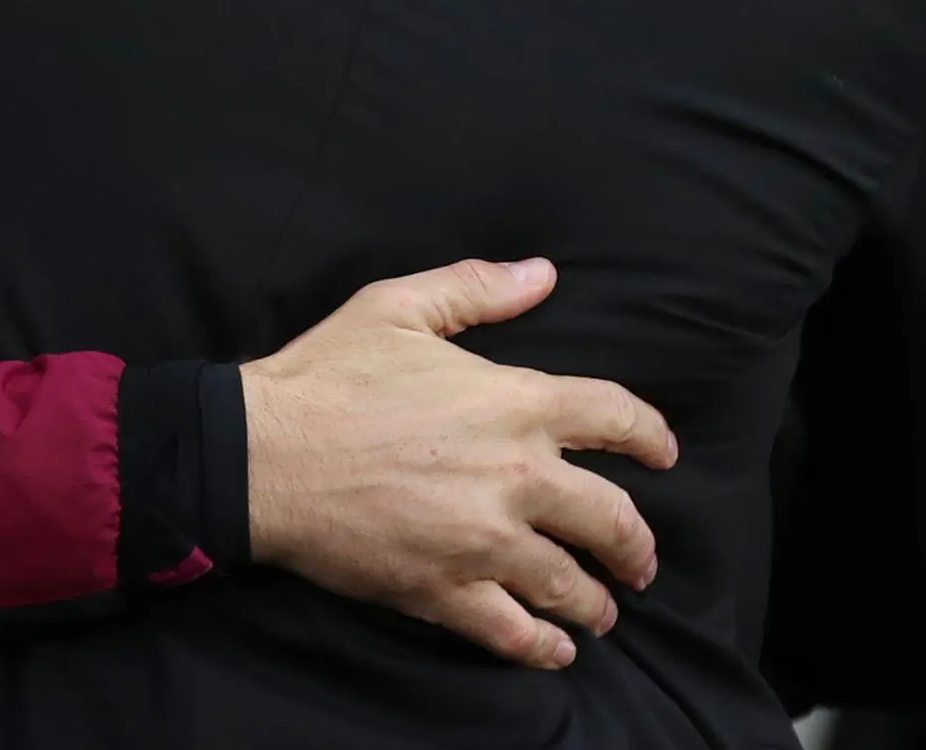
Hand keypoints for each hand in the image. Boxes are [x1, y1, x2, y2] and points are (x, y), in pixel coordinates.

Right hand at [241, 259, 676, 670]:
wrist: (260, 456)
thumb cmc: (326, 376)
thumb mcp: (398, 306)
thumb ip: (477, 288)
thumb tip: (544, 274)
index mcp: (514, 403)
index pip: (615, 417)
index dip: (651, 436)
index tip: (664, 456)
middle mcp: (516, 477)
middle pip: (612, 518)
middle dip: (637, 545)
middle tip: (642, 561)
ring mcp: (483, 542)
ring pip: (570, 584)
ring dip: (597, 603)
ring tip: (603, 613)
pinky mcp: (444, 591)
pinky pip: (513, 632)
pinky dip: (542, 647)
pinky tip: (556, 651)